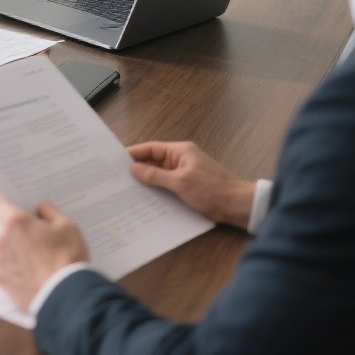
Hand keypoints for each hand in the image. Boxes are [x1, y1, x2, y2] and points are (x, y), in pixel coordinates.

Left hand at [0, 190, 88, 310]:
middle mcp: (1, 239)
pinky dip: (15, 270)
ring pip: (4, 249)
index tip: (9, 204)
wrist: (67, 297)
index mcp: (15, 221)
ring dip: (15, 251)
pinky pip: (5, 268)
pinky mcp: (1, 281)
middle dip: (16, 232)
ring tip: (37, 261)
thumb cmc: (67, 258)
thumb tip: (39, 208)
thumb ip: (49, 211)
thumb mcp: (67, 226)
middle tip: (36, 239)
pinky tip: (32, 275)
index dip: (0, 199)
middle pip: (2, 228)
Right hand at [128, 141, 254, 228]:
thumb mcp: (180, 182)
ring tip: (128, 189)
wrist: (236, 206)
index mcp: (180, 151)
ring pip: (159, 175)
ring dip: (147, 182)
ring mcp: (184, 174)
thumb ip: (155, 176)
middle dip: (138, 168)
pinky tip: (146, 200)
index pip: (151, 148)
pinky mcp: (187, 187)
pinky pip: (167, 186)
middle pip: (154, 162)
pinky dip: (157, 191)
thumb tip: (134, 169)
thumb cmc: (211, 189)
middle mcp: (180, 160)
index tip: (117, 159)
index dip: (134, 153)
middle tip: (118, 177)